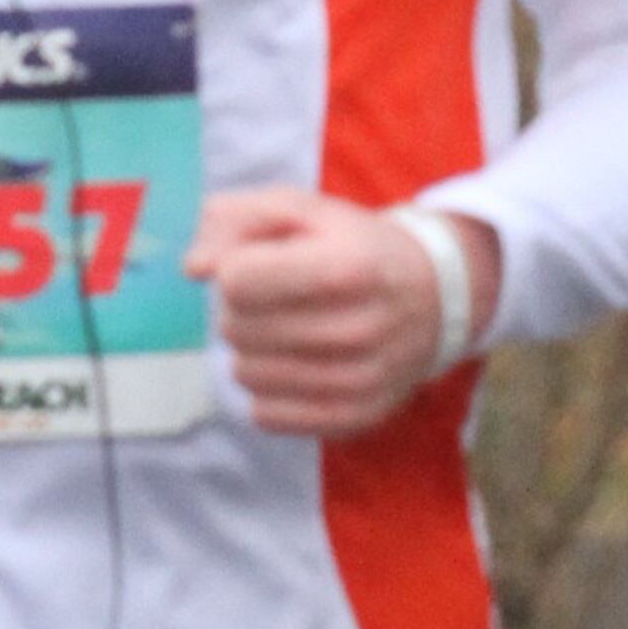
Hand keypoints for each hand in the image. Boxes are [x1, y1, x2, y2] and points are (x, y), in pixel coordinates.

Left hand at [189, 192, 498, 436]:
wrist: (434, 298)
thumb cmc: (354, 248)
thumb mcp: (302, 210)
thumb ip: (235, 220)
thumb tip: (193, 270)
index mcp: (347, 267)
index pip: (236, 281)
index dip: (233, 270)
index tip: (258, 265)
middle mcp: (359, 329)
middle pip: (236, 329)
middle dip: (239, 310)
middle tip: (272, 301)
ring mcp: (359, 381)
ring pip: (245, 374)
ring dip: (250, 351)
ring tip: (282, 332)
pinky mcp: (353, 418)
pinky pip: (265, 416)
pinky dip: (266, 391)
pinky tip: (292, 366)